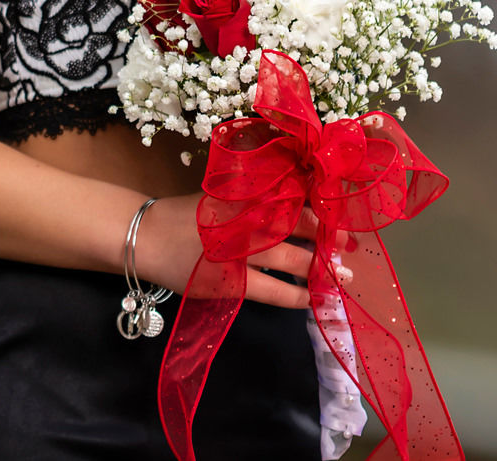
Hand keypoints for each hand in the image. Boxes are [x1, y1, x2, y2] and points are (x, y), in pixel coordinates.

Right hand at [132, 195, 356, 311]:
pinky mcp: (228, 282)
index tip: (343, 219)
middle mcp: (242, 220)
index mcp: (242, 196)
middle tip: (350, 249)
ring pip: (288, 260)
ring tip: (341, 278)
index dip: (321, 212)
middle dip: (327, 240)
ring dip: (318, 270)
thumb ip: (255, 201)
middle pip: (296, 227)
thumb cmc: (186, 216)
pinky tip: (309, 299)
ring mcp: (236, 252)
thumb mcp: (223, 199)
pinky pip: (270, 291)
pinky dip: (294, 295)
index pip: (292, 200)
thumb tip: (299, 208)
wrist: (146, 237)